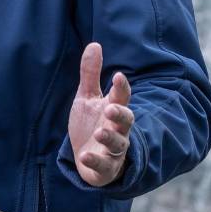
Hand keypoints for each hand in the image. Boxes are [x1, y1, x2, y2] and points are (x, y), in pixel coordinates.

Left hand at [67, 42, 133, 186]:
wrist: (86, 157)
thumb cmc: (91, 124)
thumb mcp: (87, 98)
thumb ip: (90, 73)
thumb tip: (95, 44)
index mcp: (113, 110)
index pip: (121, 98)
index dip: (121, 88)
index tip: (118, 76)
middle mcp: (117, 129)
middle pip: (125, 121)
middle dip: (120, 114)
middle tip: (111, 108)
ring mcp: (112, 149)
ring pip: (118, 144)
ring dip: (111, 137)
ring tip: (100, 131)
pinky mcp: (104, 167)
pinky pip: (103, 165)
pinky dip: (95, 161)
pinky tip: (84, 156)